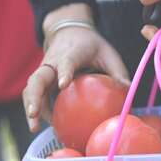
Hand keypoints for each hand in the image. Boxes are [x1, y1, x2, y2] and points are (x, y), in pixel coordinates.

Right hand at [23, 4, 129, 132]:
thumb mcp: (107, 53)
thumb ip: (116, 70)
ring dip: (31, 107)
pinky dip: (38, 110)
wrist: (70, 32)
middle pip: (37, 79)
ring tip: (34, 128)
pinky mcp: (42, 80)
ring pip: (31, 89)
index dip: (64, 73)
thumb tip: (129, 89)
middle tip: (33, 114)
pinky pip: (36, 95)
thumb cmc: (91, 45)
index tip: (63, 84)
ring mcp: (44, 72)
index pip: (65, 63)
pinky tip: (45, 126)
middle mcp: (52, 63)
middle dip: (33, 97)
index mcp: (70, 54)